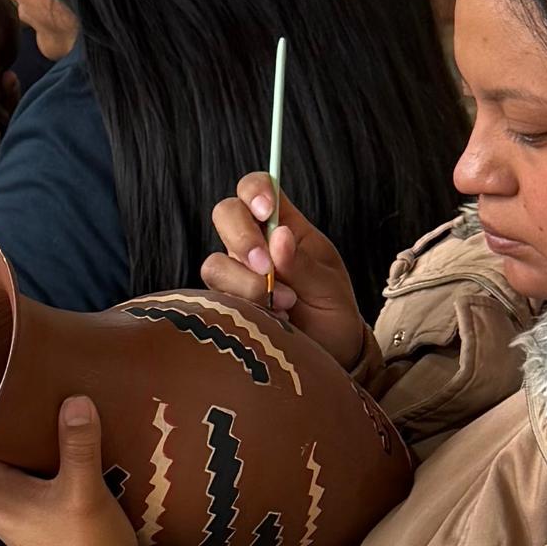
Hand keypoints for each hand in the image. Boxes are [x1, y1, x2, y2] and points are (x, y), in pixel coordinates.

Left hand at [0, 394, 141, 545]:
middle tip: (22, 382)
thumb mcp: (84, 492)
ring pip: (14, 466)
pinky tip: (65, 441)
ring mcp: (18, 515)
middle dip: (5, 421)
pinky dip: (44, 461)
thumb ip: (78, 444)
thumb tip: (75, 399)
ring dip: (28, 441)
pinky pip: (33, 480)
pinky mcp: (40, 522)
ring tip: (46, 402)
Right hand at [201, 175, 369, 369]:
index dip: (254, 191)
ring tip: (284, 304)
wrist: (328, 357)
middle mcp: (255, 246)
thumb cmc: (332, 315)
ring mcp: (237, 275)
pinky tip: (271, 319)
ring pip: (216, 263)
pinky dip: (243, 307)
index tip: (265, 211)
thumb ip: (303, 264)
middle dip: (243, 238)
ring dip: (247, 283)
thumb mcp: (329, 287)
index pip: (258, 188)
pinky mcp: (226, 305)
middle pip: (225, 214)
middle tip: (267, 268)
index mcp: (285, 227)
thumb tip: (278, 236)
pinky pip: (214, 298)